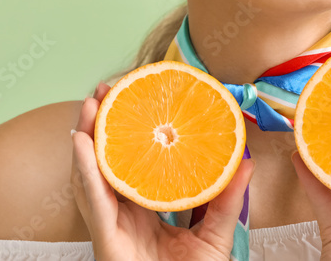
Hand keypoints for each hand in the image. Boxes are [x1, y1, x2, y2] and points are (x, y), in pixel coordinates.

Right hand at [70, 81, 255, 260]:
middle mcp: (122, 215)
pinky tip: (83, 143)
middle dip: (102, 124)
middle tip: (106, 88)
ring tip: (90, 103)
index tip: (136, 97)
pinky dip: (85, 170)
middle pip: (106, 161)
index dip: (131, 130)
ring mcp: (111, 227)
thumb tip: (247, 157)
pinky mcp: (106, 242)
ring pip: (91, 174)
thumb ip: (227, 197)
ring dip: (88, 136)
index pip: (134, 162)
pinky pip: (92, 201)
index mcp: (144, 211)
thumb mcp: (215, 235)